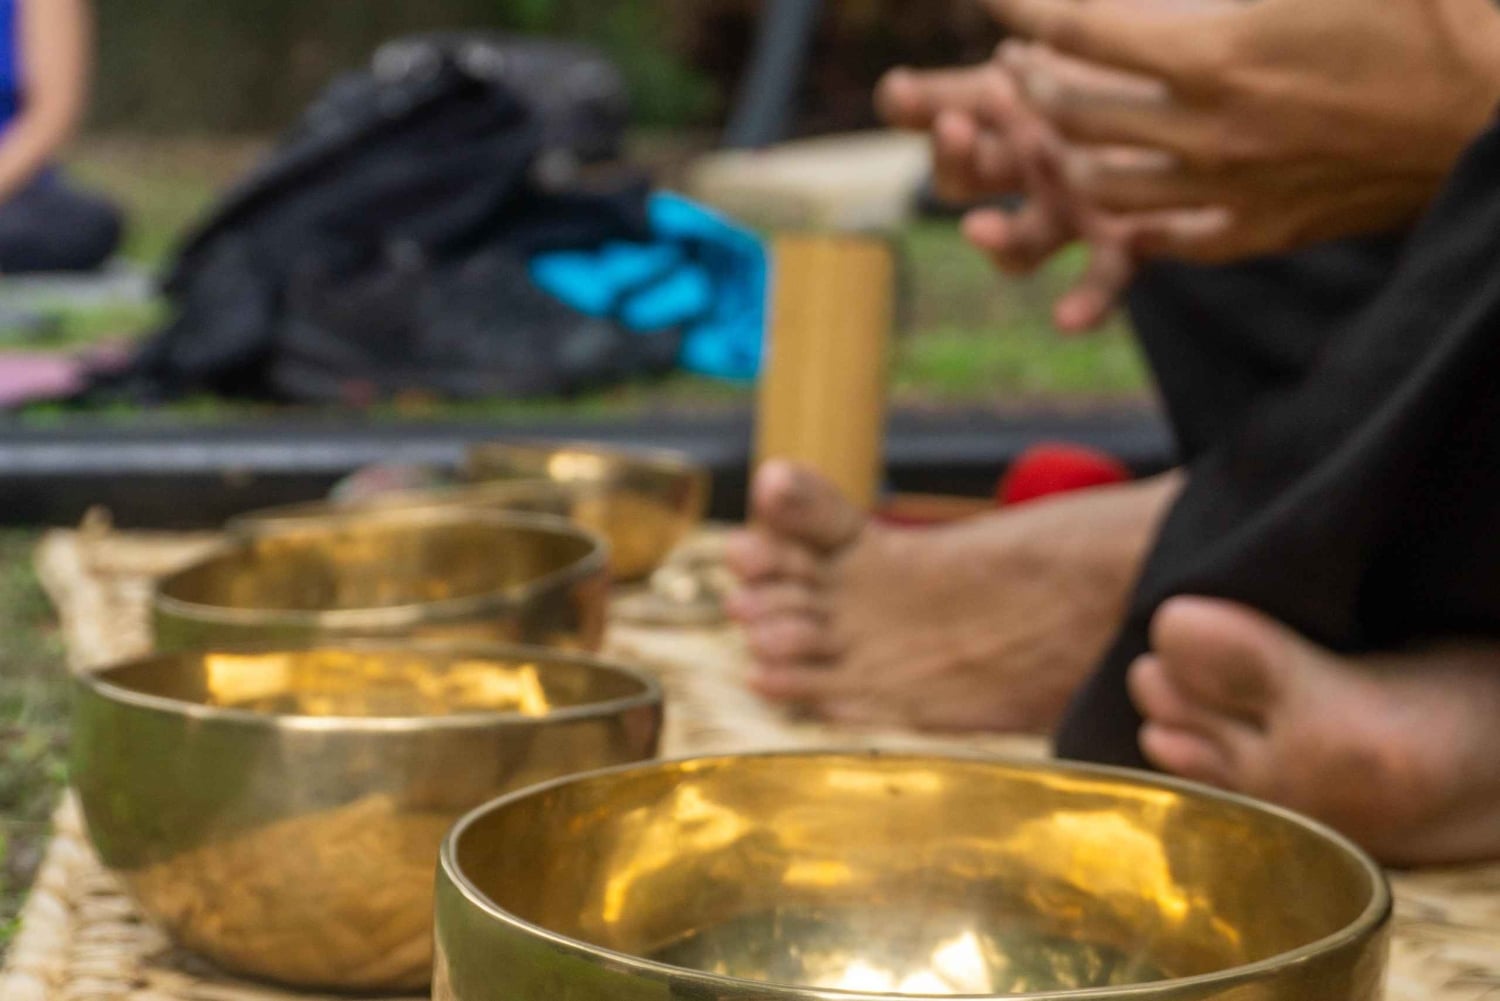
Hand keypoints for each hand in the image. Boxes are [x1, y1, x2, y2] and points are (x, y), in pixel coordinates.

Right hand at [877, 59, 1139, 330]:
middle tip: (955, 127)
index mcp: (1001, 133)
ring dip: (997, 241)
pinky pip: (1102, 280)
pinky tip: (1066, 322)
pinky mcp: (1127, 241)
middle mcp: (1026, 179)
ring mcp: (1071, 217)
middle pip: (968, 185)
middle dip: (957, 159)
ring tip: (978, 231)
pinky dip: (1084, 306)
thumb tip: (892, 92)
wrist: (1196, 90)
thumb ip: (959, 88)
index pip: (942, 139)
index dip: (930, 124)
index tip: (918, 97)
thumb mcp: (1030, 69)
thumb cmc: (1106, 73)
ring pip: (1018, 246)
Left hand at [989, 0, 1499, 261]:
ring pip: (1103, 184)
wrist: (1499, 107)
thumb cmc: (1425, 14)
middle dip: (1031, 82)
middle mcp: (1208, 129)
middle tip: (1019, 64)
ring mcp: (1232, 189)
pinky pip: (1168, 236)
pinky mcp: (1263, 229)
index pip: (1079, 30)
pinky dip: (1133, 215)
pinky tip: (1120, 200)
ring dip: (1064, 154)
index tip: (999, 4)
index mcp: (1217, 50)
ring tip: (1055, 129)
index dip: (1027, 11)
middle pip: (1074, 112)